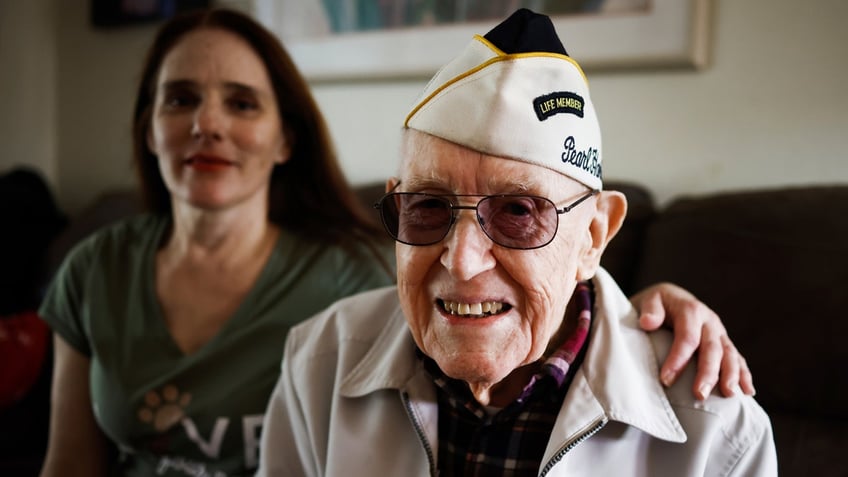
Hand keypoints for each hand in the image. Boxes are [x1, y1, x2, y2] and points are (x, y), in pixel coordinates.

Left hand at [631, 282, 754, 399]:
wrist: (671, 298)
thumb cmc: (658, 304)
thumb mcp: (650, 300)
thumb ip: (650, 310)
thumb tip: (648, 322)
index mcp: (691, 310)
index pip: (687, 337)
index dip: (678, 359)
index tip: (666, 380)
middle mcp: (709, 321)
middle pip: (712, 349)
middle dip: (707, 373)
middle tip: (699, 394)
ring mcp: (720, 332)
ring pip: (730, 354)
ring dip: (731, 375)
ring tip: (728, 394)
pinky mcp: (725, 342)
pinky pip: (738, 359)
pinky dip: (744, 375)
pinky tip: (747, 392)